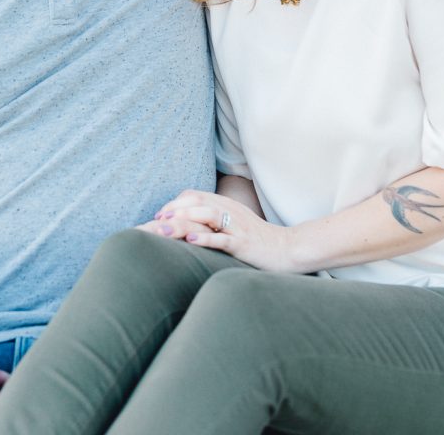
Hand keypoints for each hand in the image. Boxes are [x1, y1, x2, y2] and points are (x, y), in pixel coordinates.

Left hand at [149, 189, 293, 271]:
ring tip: (163, 228)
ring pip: (206, 217)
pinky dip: (205, 238)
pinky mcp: (244, 244)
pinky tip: (190, 241)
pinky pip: (222, 239)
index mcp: (226, 205)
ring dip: (182, 222)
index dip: (175, 203)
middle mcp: (230, 211)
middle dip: (173, 209)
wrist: (288, 249)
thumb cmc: (258, 239)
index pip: (195, 196)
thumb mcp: (234, 224)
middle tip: (155, 220)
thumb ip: (215, 219)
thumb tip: (188, 223)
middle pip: (197, 202)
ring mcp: (237, 226)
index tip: (159, 214)